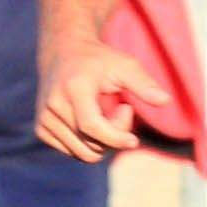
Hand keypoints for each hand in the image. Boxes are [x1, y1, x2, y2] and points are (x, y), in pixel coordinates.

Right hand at [38, 44, 164, 161]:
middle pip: (91, 144)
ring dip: (103, 141)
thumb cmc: (99, 60)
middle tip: (124, 110)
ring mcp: (44, 119)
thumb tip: (165, 101)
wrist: (63, 53)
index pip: (92, 126)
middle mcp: (53, 105)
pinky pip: (74, 152)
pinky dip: (89, 143)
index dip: (115, 138)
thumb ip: (144, 83)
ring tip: (107, 114)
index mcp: (73, 88)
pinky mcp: (41, 129)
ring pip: (84, 153)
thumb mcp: (125, 65)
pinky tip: (92, 120)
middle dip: (114, 137)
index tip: (134, 141)